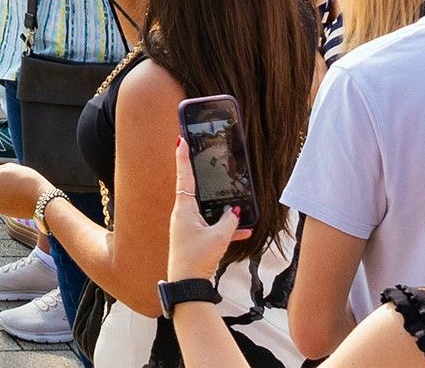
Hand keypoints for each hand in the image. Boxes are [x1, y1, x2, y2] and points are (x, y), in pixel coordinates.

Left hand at [164, 136, 246, 281]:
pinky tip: (243, 231)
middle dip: (202, 177)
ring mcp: (188, 226)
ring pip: (206, 210)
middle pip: (194, 190)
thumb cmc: (196, 258)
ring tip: (234, 200)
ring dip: (220, 207)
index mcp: (184, 208)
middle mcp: (183, 214)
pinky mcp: (195, 239)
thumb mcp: (218, 238)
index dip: (183, 158)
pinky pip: (212, 227)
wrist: (187, 284)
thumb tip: (234, 212)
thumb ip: (229, 222)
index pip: (184, 176)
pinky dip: (226, 228)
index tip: (180, 139)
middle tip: (204, 158)